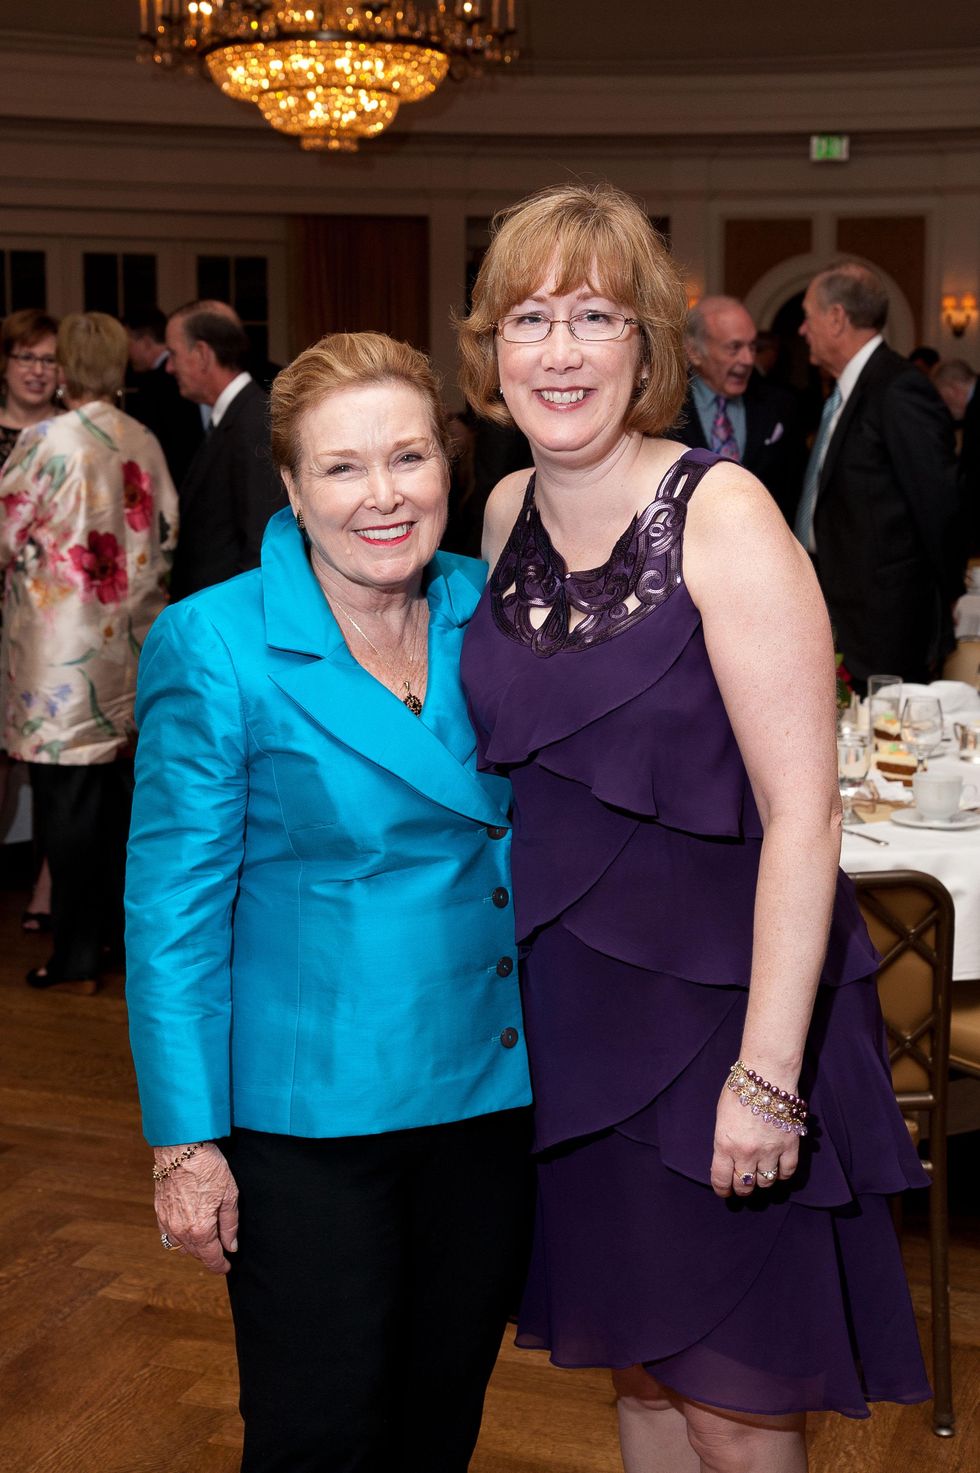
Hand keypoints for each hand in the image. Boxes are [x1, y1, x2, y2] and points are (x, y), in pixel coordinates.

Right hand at [154, 1143, 238, 1273]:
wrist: (181, 1148)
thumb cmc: (208, 1167)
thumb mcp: (229, 1195)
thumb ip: (230, 1225)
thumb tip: (231, 1246)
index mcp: (200, 1230)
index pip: (211, 1258)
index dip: (221, 1265)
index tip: (228, 1265)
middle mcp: (180, 1231)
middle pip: (197, 1254)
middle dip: (210, 1255)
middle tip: (221, 1250)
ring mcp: (167, 1223)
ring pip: (181, 1247)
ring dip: (195, 1248)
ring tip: (208, 1240)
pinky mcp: (159, 1212)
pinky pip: (169, 1235)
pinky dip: (180, 1238)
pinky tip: (189, 1230)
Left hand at [709, 1085, 799, 1198]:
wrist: (766, 1074)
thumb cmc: (739, 1090)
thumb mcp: (721, 1117)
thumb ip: (724, 1141)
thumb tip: (727, 1160)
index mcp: (725, 1144)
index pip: (722, 1180)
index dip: (722, 1190)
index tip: (724, 1191)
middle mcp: (747, 1152)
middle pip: (744, 1185)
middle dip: (741, 1188)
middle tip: (742, 1185)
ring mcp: (770, 1150)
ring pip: (766, 1182)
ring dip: (761, 1181)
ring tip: (759, 1175)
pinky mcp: (790, 1145)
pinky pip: (787, 1172)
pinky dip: (782, 1174)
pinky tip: (777, 1169)